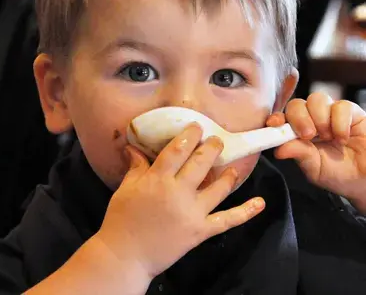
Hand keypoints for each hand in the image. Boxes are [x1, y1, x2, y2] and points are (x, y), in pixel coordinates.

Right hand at [96, 124, 264, 278]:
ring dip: (228, 174)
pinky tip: (260, 203)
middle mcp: (178, 192)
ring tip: (233, 167)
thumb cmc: (121, 220)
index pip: (177, 150)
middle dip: (211, 148)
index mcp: (157, 180)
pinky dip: (245, 212)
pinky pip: (227, 220)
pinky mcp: (201, 231)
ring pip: (218, 187)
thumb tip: (134, 147)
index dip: (190, 136)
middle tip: (217, 140)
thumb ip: (135, 167)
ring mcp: (193, 212)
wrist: (125, 255)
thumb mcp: (125, 189)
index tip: (198, 127)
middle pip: (200, 163)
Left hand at [267, 93, 365, 210]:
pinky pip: (341, 106)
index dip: (276, 118)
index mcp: (297, 133)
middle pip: (297, 104)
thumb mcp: (314, 168)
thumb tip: (278, 150)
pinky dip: (340, 122)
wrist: (365, 179)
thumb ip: (299, 155)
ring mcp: (330, 114)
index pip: (282, 118)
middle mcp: (311, 120)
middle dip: (299, 118)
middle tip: (308, 135)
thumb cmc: (338, 173)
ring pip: (317, 99)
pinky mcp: (351, 112)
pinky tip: (343, 137)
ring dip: (320, 118)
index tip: (274, 123)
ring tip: (328, 137)